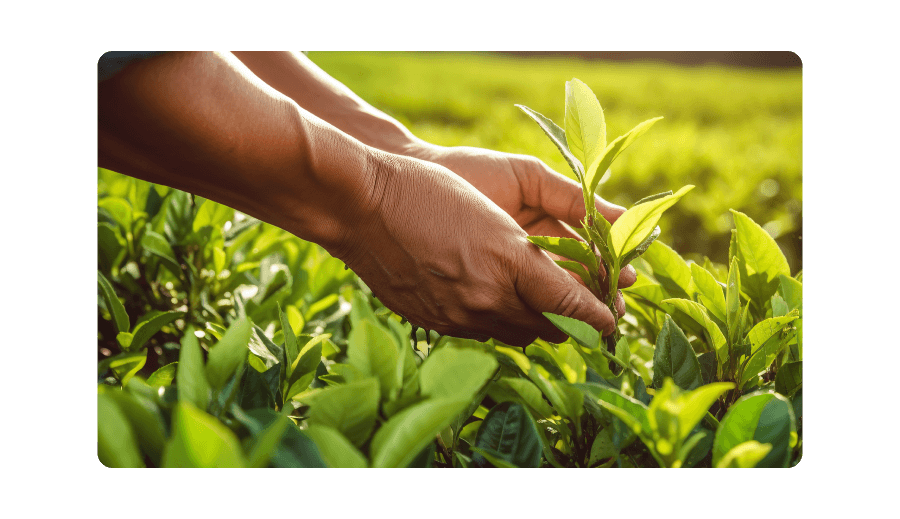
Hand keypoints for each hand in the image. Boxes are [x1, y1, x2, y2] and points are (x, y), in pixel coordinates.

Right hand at [331, 147, 630, 347]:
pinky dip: (502, 322)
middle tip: (586, 304)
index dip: (599, 316)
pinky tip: (499, 300)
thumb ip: (538, 251)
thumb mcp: (490, 212)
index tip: (614, 318)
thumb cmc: (429, 190)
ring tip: (545, 303)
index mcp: (508, 267)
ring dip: (537, 324)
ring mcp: (458, 317)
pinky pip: (484, 333)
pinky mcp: (435, 322)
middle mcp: (486, 302)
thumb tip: (571, 289)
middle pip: (549, 330)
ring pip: (517, 336)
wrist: (360, 206)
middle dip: (573, 320)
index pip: (572, 308)